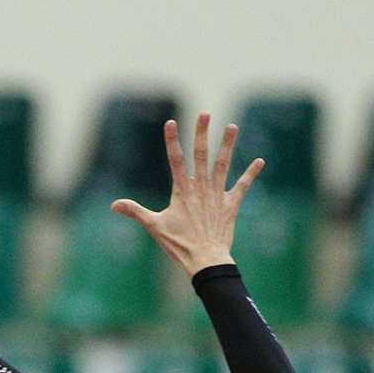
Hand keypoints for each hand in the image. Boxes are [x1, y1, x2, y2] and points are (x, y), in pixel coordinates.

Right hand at [113, 114, 264, 277]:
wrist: (205, 259)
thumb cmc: (179, 244)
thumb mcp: (154, 226)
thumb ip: (135, 211)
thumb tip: (113, 205)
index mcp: (182, 190)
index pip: (176, 160)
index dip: (172, 140)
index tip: (171, 122)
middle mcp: (201, 187)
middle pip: (201, 154)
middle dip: (202, 132)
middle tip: (205, 113)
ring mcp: (217, 194)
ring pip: (223, 164)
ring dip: (228, 144)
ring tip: (232, 126)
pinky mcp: (231, 204)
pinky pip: (242, 186)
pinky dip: (251, 174)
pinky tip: (260, 161)